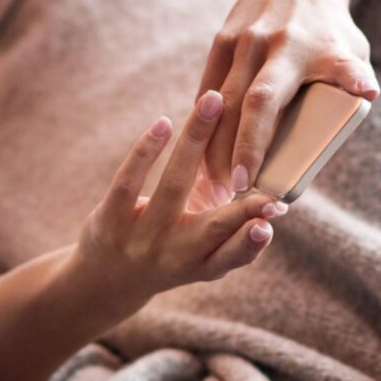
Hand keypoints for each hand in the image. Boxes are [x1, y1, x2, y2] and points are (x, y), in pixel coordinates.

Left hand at [75, 89, 288, 303]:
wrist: (106, 279)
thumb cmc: (168, 248)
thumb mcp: (200, 244)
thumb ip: (229, 217)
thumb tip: (264, 167)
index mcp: (204, 263)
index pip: (233, 254)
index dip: (253, 241)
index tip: (274, 219)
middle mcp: (175, 255)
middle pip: (212, 228)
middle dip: (242, 209)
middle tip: (265, 183)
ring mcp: (141, 239)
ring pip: (173, 186)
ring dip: (195, 140)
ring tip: (213, 101)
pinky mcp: (108, 222)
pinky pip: (128, 181)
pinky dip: (147, 150)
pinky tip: (163, 122)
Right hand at [196, 0, 377, 191]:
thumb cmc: (331, 27)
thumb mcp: (354, 47)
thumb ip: (355, 74)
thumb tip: (367, 96)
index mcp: (307, 51)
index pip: (275, 100)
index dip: (261, 140)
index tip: (256, 180)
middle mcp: (271, 44)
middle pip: (245, 106)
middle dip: (235, 153)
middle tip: (233, 195)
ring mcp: (242, 40)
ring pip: (220, 104)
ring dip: (214, 147)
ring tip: (216, 187)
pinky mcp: (222, 40)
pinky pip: (208, 91)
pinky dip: (205, 125)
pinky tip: (203, 155)